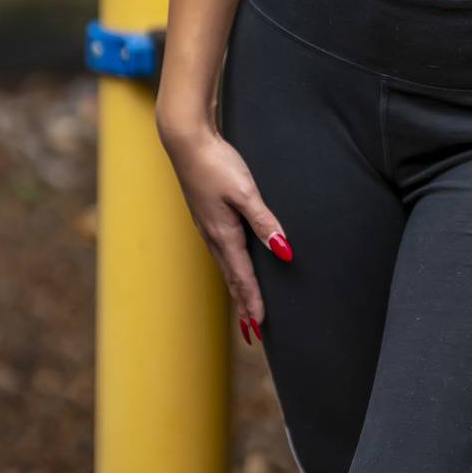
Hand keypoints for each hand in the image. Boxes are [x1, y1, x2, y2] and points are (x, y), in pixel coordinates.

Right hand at [156, 115, 292, 345]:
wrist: (187, 141)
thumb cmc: (216, 163)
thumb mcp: (245, 192)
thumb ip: (265, 222)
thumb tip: (284, 251)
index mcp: (224, 233)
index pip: (242, 276)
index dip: (252, 302)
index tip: (259, 328)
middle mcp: (213, 234)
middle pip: (231, 277)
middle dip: (242, 303)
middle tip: (251, 331)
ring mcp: (206, 224)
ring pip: (224, 265)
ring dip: (235, 287)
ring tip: (243, 305)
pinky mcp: (205, 213)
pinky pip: (219, 250)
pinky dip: (228, 266)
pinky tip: (230, 262)